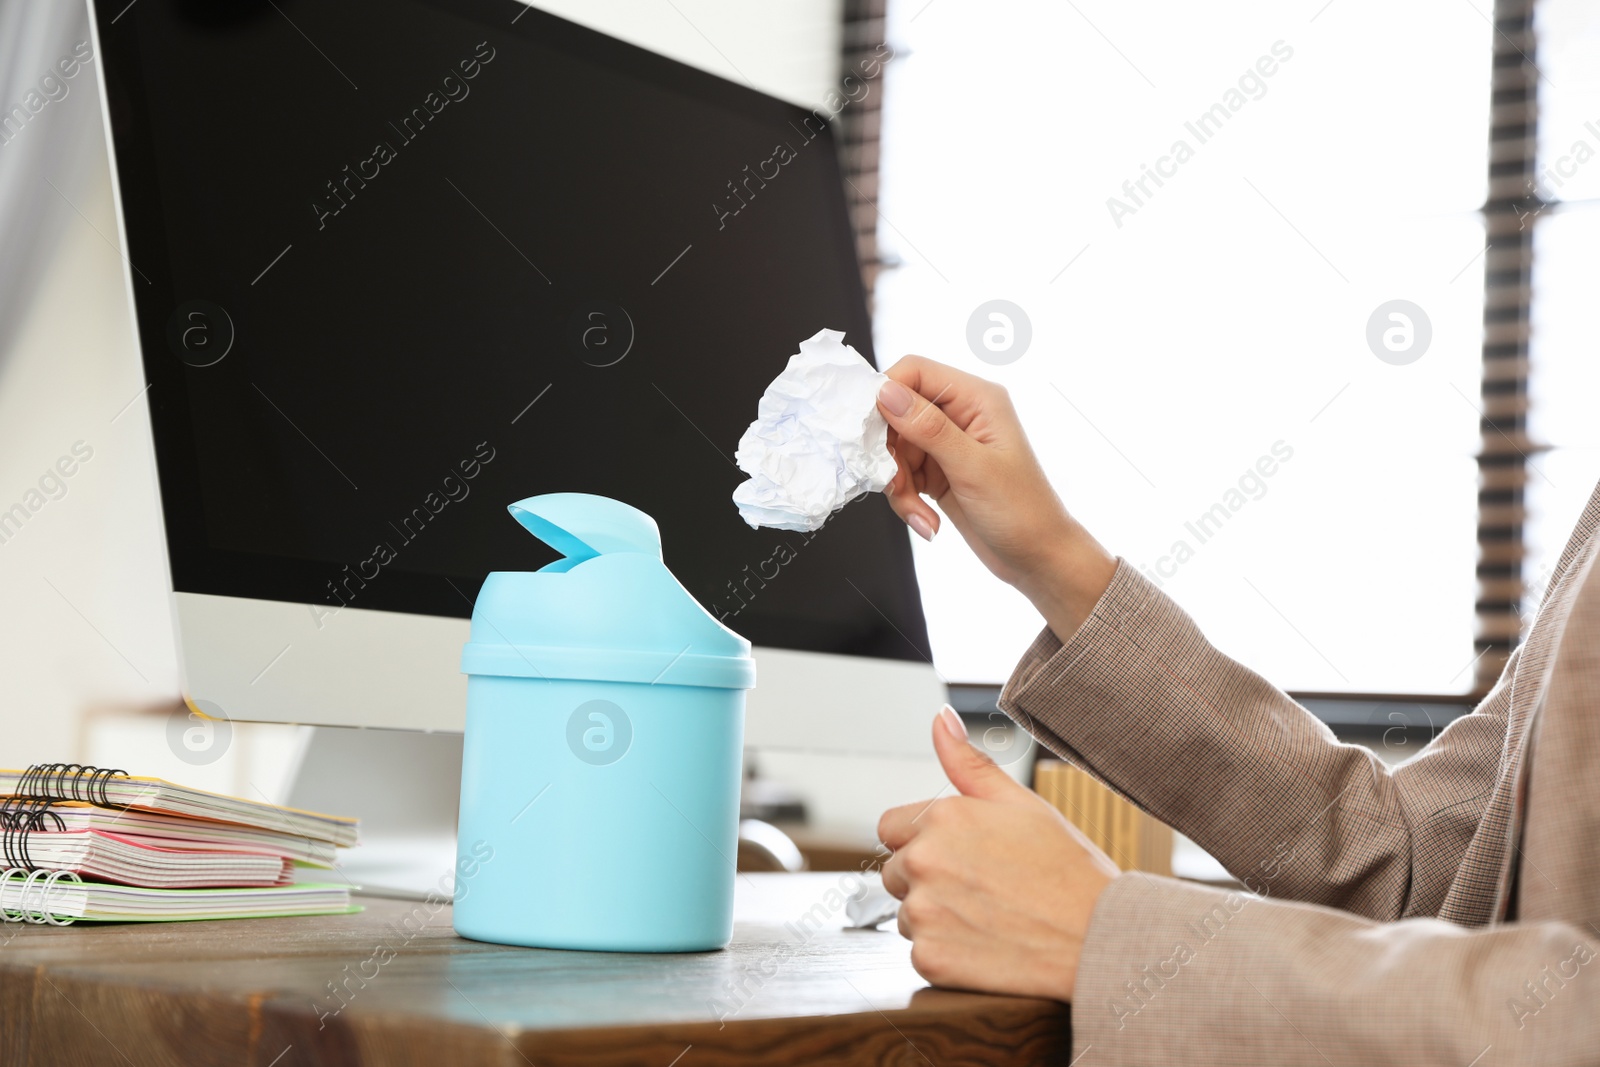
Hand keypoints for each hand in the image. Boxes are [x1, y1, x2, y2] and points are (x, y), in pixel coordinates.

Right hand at [876, 356, 1115, 638]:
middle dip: (890, 454)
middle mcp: (961, 415)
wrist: (1038, 559)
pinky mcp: (938, 471)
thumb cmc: (1023, 512)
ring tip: (920, 514)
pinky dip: (906, 499)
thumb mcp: (973, 468)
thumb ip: (929, 428)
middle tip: (896, 485)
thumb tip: (887, 392)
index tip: (869, 432)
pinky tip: (926, 520)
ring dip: (898, 485)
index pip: (914, 372)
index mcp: (977, 399)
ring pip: (895, 449)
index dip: (885, 395)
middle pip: (896, 414)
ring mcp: (948, 445)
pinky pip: (902, 475)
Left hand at [878, 707, 1119, 1002]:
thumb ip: (969, 763)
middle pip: (896, 871)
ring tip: (989, 916)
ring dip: (935, 916)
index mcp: (942, 818)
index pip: (891, 828)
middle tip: (982, 888)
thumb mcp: (1023, 804)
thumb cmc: (1070, 872)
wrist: (1102, 940)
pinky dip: (946, 952)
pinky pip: (920, 953)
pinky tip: (986, 944)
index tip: (961, 855)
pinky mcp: (931, 958)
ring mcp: (924, 912)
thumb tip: (941, 720)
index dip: (924, 840)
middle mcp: (924, 862)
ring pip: (905, 914)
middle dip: (927, 878)